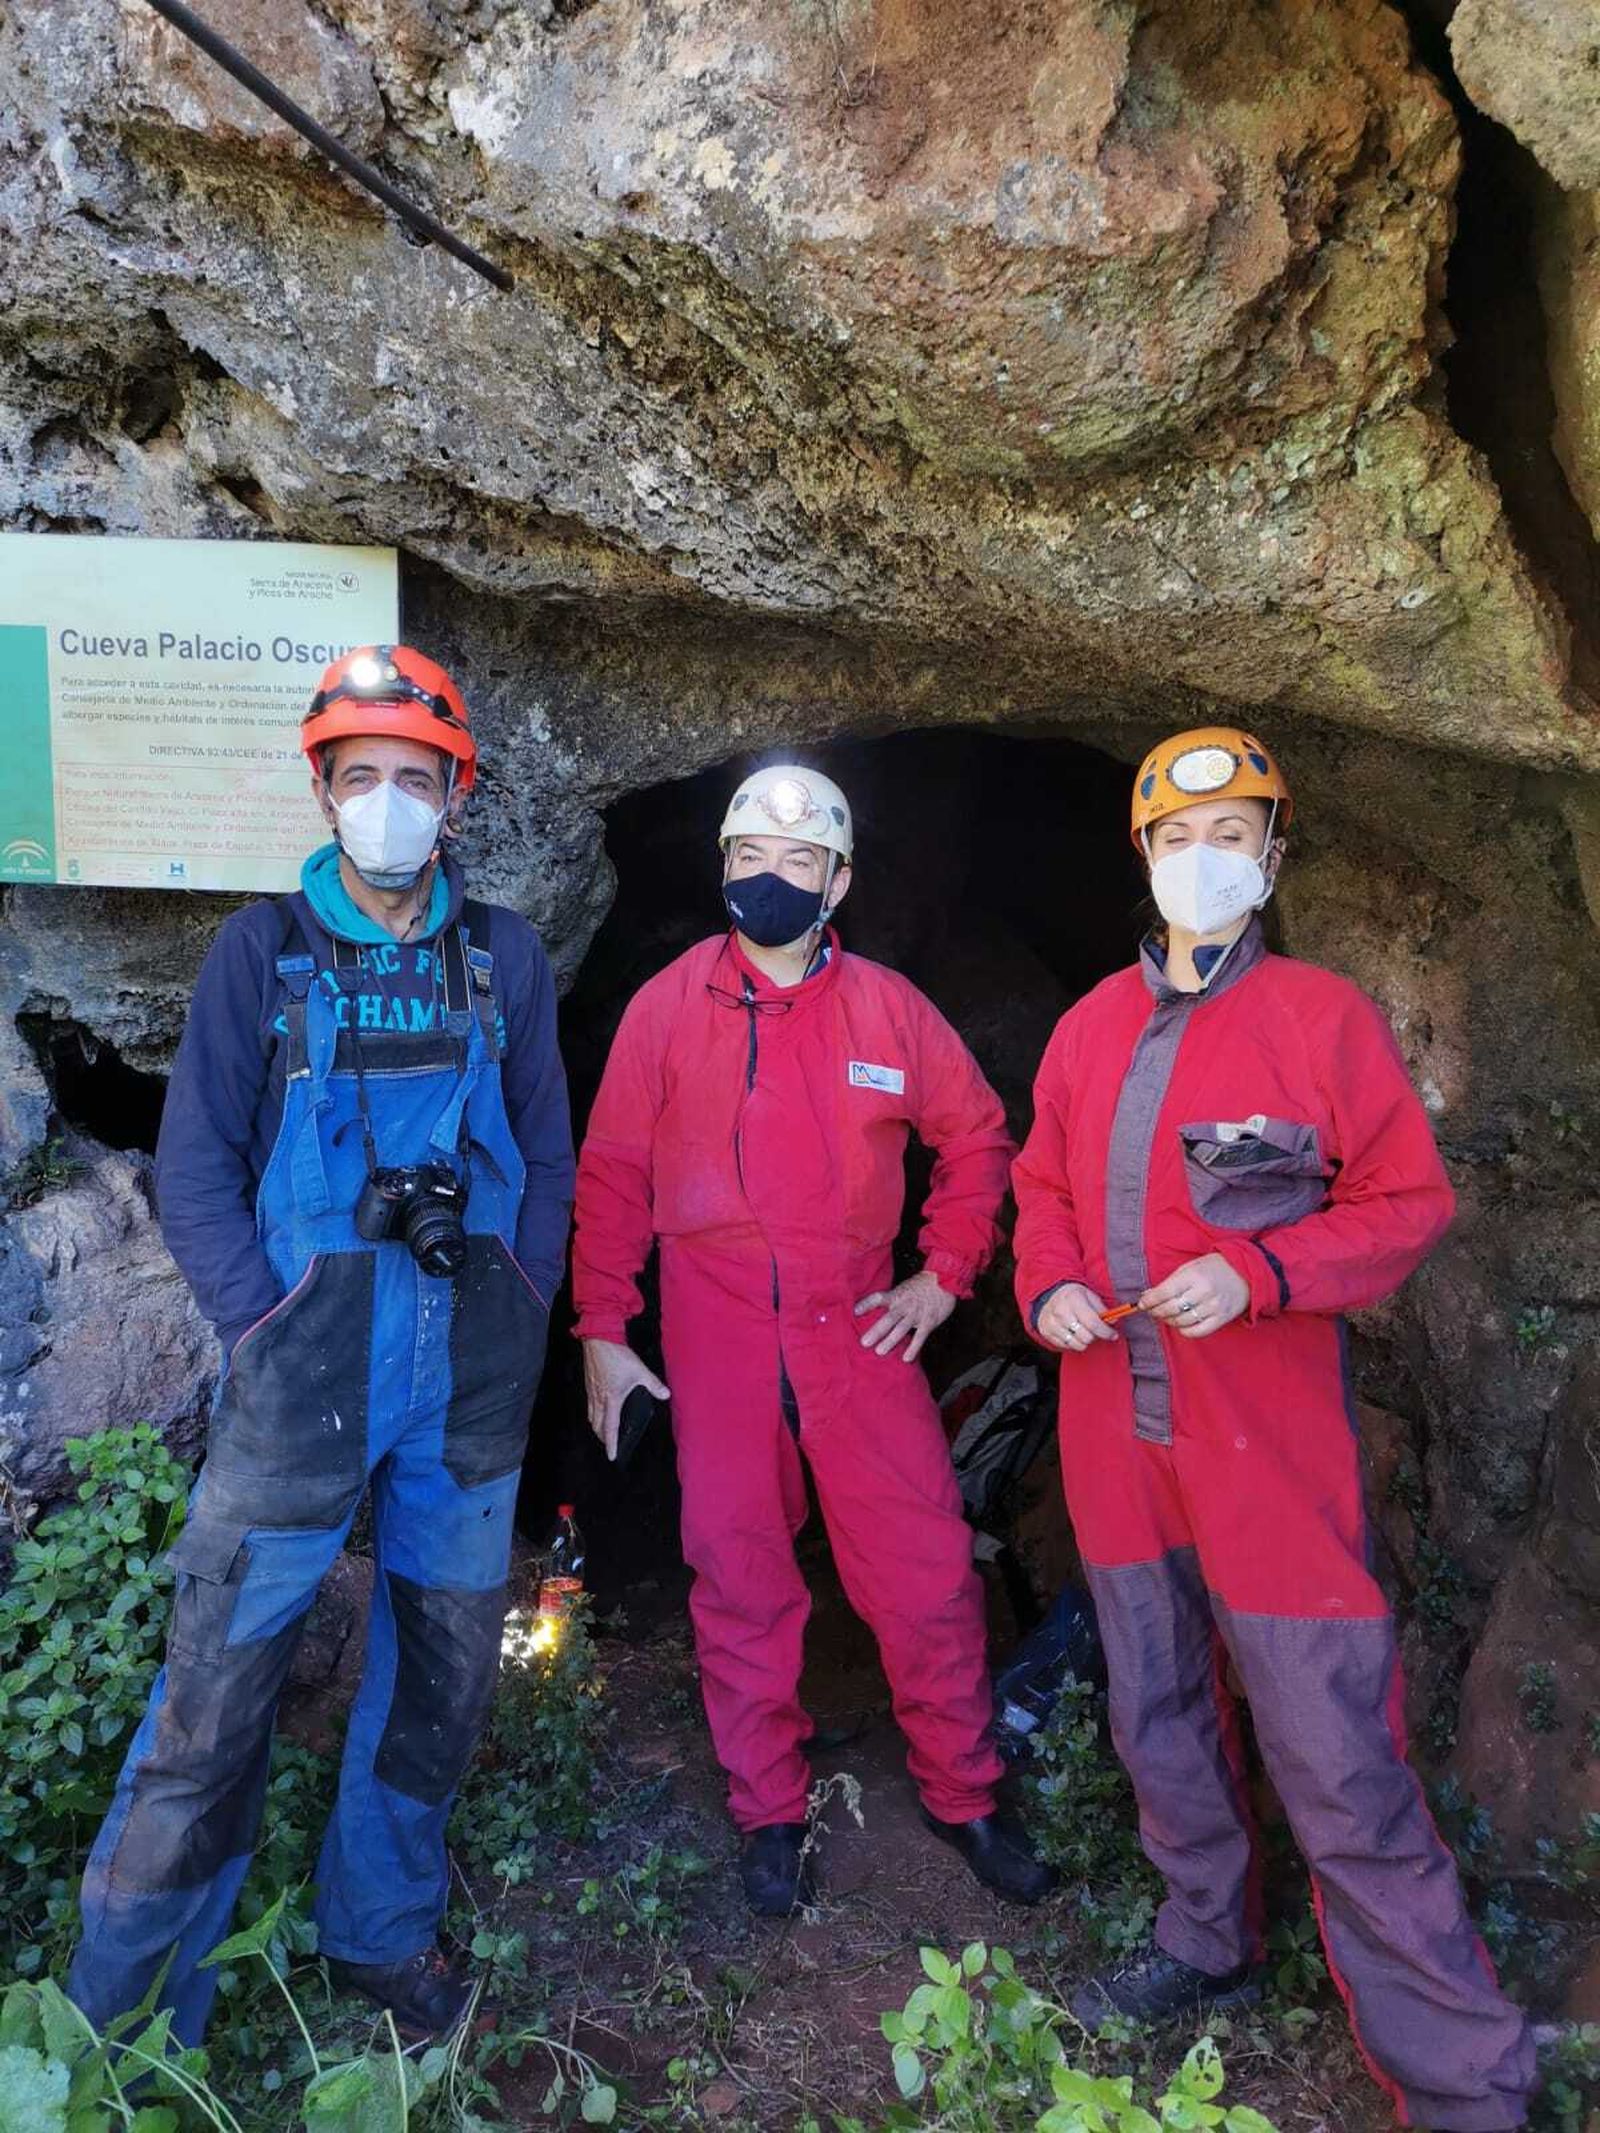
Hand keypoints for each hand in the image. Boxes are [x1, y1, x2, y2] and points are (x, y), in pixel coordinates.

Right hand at [582, 1339, 669, 1459]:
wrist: (599, 1340)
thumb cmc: (617, 1355)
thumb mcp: (640, 1371)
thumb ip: (654, 1384)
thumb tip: (666, 1394)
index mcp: (612, 1399)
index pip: (610, 1428)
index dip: (611, 1444)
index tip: (612, 1455)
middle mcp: (599, 1398)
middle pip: (597, 1425)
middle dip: (602, 1437)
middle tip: (608, 1444)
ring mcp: (592, 1391)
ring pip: (591, 1416)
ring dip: (596, 1426)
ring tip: (603, 1431)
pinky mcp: (589, 1384)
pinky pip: (589, 1405)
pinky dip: (593, 1413)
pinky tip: (599, 1410)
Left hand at [853, 1268, 956, 1362]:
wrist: (945, 1279)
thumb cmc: (923, 1285)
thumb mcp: (905, 1287)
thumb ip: (894, 1298)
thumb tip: (879, 1308)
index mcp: (897, 1295)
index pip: (878, 1298)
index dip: (866, 1304)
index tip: (855, 1312)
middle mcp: (905, 1304)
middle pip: (888, 1318)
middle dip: (876, 1331)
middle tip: (864, 1343)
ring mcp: (917, 1313)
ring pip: (901, 1328)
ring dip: (890, 1341)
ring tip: (879, 1352)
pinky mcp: (929, 1321)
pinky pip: (920, 1336)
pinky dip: (913, 1347)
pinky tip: (906, 1358)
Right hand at [1036, 1282, 1117, 1353]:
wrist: (1049, 1296)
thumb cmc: (1072, 1296)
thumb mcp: (1088, 1295)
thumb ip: (1101, 1308)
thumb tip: (1113, 1320)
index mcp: (1073, 1299)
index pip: (1093, 1323)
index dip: (1106, 1332)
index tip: (1113, 1335)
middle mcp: (1061, 1311)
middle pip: (1086, 1336)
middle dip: (1095, 1336)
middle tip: (1095, 1331)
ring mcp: (1052, 1323)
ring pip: (1077, 1344)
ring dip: (1084, 1341)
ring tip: (1084, 1332)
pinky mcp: (1047, 1332)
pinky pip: (1066, 1346)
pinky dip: (1073, 1343)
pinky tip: (1074, 1334)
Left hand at [1140, 1254, 1249, 1338]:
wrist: (1246, 1273)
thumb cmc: (1214, 1268)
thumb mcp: (1190, 1267)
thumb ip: (1170, 1281)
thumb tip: (1148, 1295)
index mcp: (1194, 1276)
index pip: (1164, 1292)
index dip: (1149, 1300)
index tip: (1142, 1303)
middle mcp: (1204, 1292)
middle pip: (1170, 1309)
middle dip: (1156, 1311)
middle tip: (1151, 1310)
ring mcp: (1214, 1307)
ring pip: (1182, 1322)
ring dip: (1168, 1321)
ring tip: (1165, 1316)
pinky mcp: (1221, 1319)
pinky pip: (1197, 1332)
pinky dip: (1185, 1331)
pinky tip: (1180, 1324)